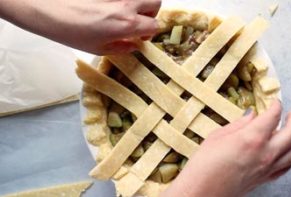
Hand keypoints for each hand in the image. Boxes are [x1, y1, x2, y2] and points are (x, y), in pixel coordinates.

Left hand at [0, 0, 160, 54]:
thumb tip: (133, 45)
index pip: (155, 25)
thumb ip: (122, 47)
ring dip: (141, 3)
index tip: (142, 37)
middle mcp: (127, 4)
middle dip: (151, 13)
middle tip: (139, 21)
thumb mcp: (98, 48)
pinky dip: (125, 1)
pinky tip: (113, 7)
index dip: (151, 33)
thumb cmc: (70, 31)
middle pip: (155, 3)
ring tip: (128, 12)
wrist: (48, 8)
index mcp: (127, 23)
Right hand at [163, 100, 290, 196]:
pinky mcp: (265, 179)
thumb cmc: (204, 165)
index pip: (273, 116)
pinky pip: (287, 166)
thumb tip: (251, 115)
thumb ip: (238, 124)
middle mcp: (265, 153)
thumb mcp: (217, 137)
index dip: (276, 106)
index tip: (274, 102)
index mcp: (252, 138)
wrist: (202, 191)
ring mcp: (267, 168)